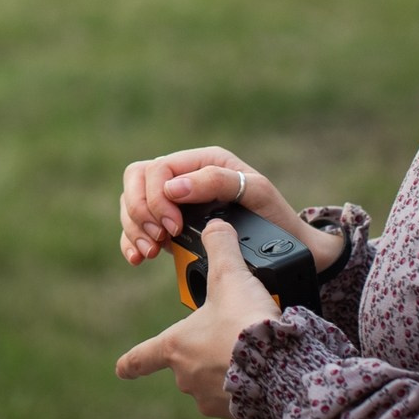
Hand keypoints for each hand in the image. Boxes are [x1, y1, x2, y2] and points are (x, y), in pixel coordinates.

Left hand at [116, 218, 274, 416]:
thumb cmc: (246, 323)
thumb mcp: (231, 277)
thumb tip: (215, 226)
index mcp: (176, 347)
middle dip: (204, 352)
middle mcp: (187, 378)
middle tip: (229, 336)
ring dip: (227, 369)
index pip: (142, 357)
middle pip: (186, 364)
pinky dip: (246, 386)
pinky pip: (236, 398)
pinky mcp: (236, 416)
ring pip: (213, 381)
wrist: (281, 368)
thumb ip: (220, 248)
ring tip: (251, 352)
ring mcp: (210, 399)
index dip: (130, 362)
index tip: (120, 368)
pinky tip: (265, 372)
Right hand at [120, 146, 332, 266]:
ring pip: (131, 203)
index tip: (173, 226)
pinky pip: (136, 226)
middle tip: (160, 237)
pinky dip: (130, 241)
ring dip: (134, 228)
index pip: (158, 168)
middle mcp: (185, 176)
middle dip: (140, 211)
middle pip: (136, 180)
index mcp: (203, 161)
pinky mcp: (169, 225)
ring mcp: (174, 201)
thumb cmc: (276, 216)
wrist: (288, 250)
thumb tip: (173, 187)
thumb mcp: (256, 192)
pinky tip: (139, 257)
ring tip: (151, 251)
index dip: (156, 197)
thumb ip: (216, 182)